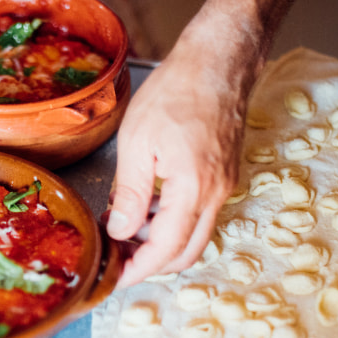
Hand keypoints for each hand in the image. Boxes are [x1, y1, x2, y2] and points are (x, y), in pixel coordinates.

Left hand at [106, 30, 245, 287]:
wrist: (220, 59)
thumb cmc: (178, 90)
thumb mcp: (138, 143)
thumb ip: (131, 195)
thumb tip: (120, 233)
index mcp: (194, 190)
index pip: (165, 250)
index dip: (138, 270)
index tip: (113, 278)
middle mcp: (216, 194)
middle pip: (186, 253)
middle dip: (150, 264)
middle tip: (115, 259)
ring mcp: (223, 185)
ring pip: (193, 235)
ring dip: (160, 242)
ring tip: (121, 231)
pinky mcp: (222, 175)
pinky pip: (197, 213)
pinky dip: (171, 221)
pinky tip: (143, 208)